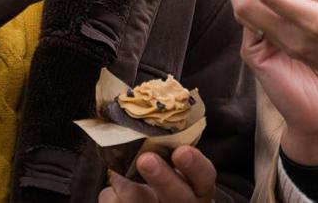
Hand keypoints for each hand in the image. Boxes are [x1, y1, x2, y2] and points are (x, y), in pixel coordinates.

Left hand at [98, 147, 215, 201]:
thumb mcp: (175, 164)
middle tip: (145, 160)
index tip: (181, 151)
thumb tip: (144, 123)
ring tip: (119, 173)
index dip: (195, 165)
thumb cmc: (167, 177)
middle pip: (179, 197)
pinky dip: (112, 196)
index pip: (205, 177)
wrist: (158, 201)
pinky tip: (114, 191)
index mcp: (199, 188)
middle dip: (163, 179)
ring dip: (127, 186)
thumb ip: (168, 150)